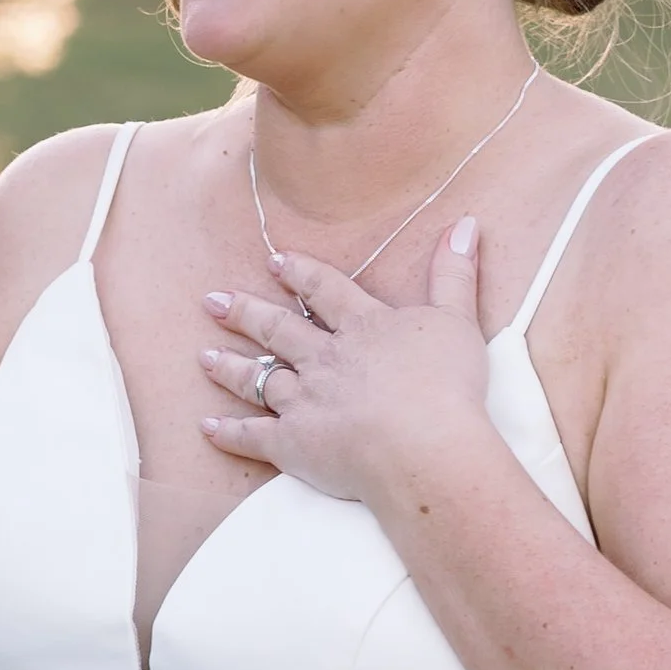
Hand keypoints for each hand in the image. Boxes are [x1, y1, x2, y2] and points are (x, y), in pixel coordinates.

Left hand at [196, 216, 497, 509]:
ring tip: (204, 356)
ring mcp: (305, 401)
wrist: (422, 446)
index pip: (326, 291)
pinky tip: (207, 428)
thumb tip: (466, 224)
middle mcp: (325, 358)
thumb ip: (456, 274)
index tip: (274, 261)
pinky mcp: (293, 445)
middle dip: (245, 312)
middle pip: (279, 329)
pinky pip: (253, 437)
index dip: (299, 274)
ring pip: (259, 378)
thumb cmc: (446, 385)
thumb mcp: (457, 321)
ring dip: (230, 366)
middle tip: (213, 300)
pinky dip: (229, 434)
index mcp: (363, 327)